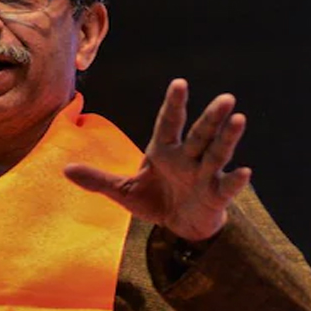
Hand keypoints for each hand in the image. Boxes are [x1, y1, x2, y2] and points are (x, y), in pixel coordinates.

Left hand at [64, 79, 252, 241]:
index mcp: (164, 150)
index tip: (179, 83)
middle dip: (211, 117)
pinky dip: (235, 180)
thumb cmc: (154, 200)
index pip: (169, 123)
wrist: (179, 227)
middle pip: (200, 133)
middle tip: (226, 98)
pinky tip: (245, 171)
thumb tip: (65, 170)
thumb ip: (97, 180)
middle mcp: (188, 157)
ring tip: (239, 119)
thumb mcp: (122, 191)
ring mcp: (205, 175)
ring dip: (228, 137)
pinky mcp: (216, 195)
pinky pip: (226, 186)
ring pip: (217, 152)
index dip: (174, 104)